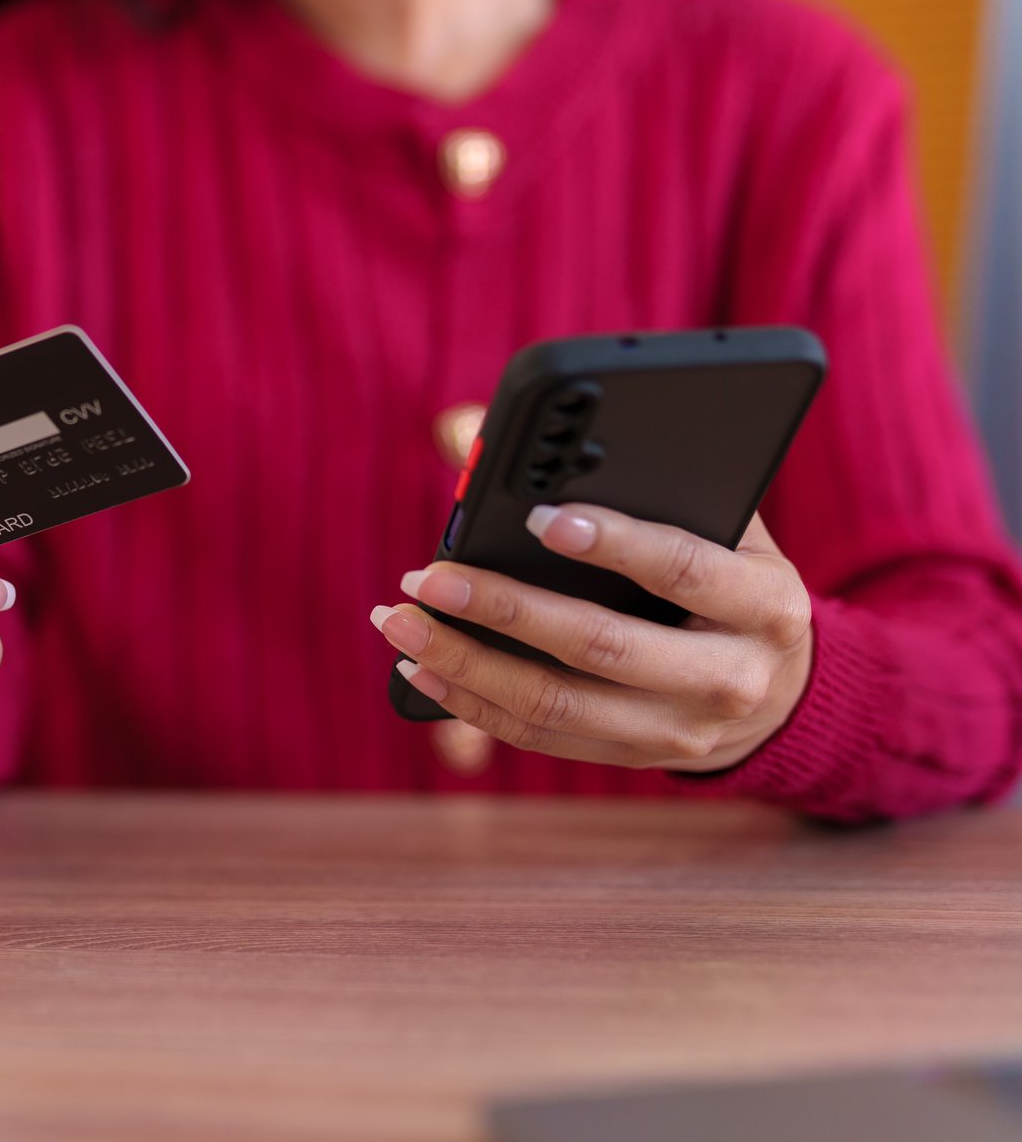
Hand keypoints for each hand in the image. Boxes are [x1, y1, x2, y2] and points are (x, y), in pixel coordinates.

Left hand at [372, 505, 813, 771]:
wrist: (781, 689)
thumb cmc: (725, 577)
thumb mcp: (711, 517)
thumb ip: (622, 470)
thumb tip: (479, 424)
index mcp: (765, 603)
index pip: (684, 566)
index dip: (613, 541)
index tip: (538, 515)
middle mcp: (731, 677)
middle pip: (603, 646)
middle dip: (505, 609)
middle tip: (428, 577)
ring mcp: (681, 730)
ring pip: (558, 704)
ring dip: (467, 664)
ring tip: (402, 622)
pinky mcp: (632, 759)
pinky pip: (541, 736)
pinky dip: (472, 703)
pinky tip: (424, 666)